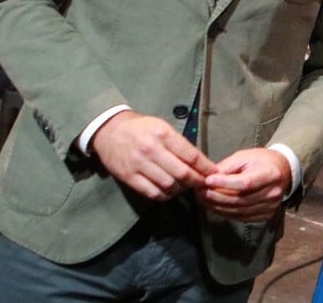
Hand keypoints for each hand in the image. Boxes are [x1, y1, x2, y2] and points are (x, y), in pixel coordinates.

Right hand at [90, 110, 215, 199]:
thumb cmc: (140, 127)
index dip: (206, 167)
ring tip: (187, 187)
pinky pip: (152, 193)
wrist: (108, 130)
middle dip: (197, 181)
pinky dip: (165, 196)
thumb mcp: (162, 126)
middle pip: (182, 173)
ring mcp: (139, 165)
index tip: (215, 173)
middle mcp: (152, 150)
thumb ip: (178, 143)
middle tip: (205, 184)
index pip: (191, 155)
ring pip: (168, 185)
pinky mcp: (128, 178)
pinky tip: (170, 192)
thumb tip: (199, 161)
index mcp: (163, 134)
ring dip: (182, 189)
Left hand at [197, 148, 290, 222]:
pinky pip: (241, 217)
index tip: (208, 180)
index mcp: (270, 174)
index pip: (245, 183)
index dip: (225, 183)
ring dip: (217, 206)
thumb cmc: (262, 161)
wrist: (282, 171)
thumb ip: (227, 167)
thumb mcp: (245, 156)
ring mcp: (270, 207)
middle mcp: (273, 193)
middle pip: (240, 199)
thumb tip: (208, 178)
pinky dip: (225, 213)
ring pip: (238, 210)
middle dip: (216, 196)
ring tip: (203, 199)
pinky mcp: (265, 215)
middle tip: (199, 190)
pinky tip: (215, 206)